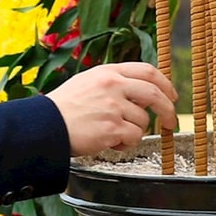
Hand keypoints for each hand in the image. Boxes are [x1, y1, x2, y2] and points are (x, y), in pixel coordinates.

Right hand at [47, 62, 178, 155]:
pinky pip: (134, 137)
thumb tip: (141, 95)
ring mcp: (114, 106)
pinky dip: (126, 144)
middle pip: (154, 93)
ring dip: (135, 132)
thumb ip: (113, 84)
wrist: (45, 125)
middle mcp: (113, 85)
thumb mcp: (88, 83)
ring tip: (115, 136)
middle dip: (167, 109)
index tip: (170, 95)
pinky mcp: (112, 127)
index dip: (164, 83)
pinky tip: (111, 143)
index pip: (147, 71)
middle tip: (169, 121)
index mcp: (108, 72)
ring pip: (143, 121)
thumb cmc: (63, 108)